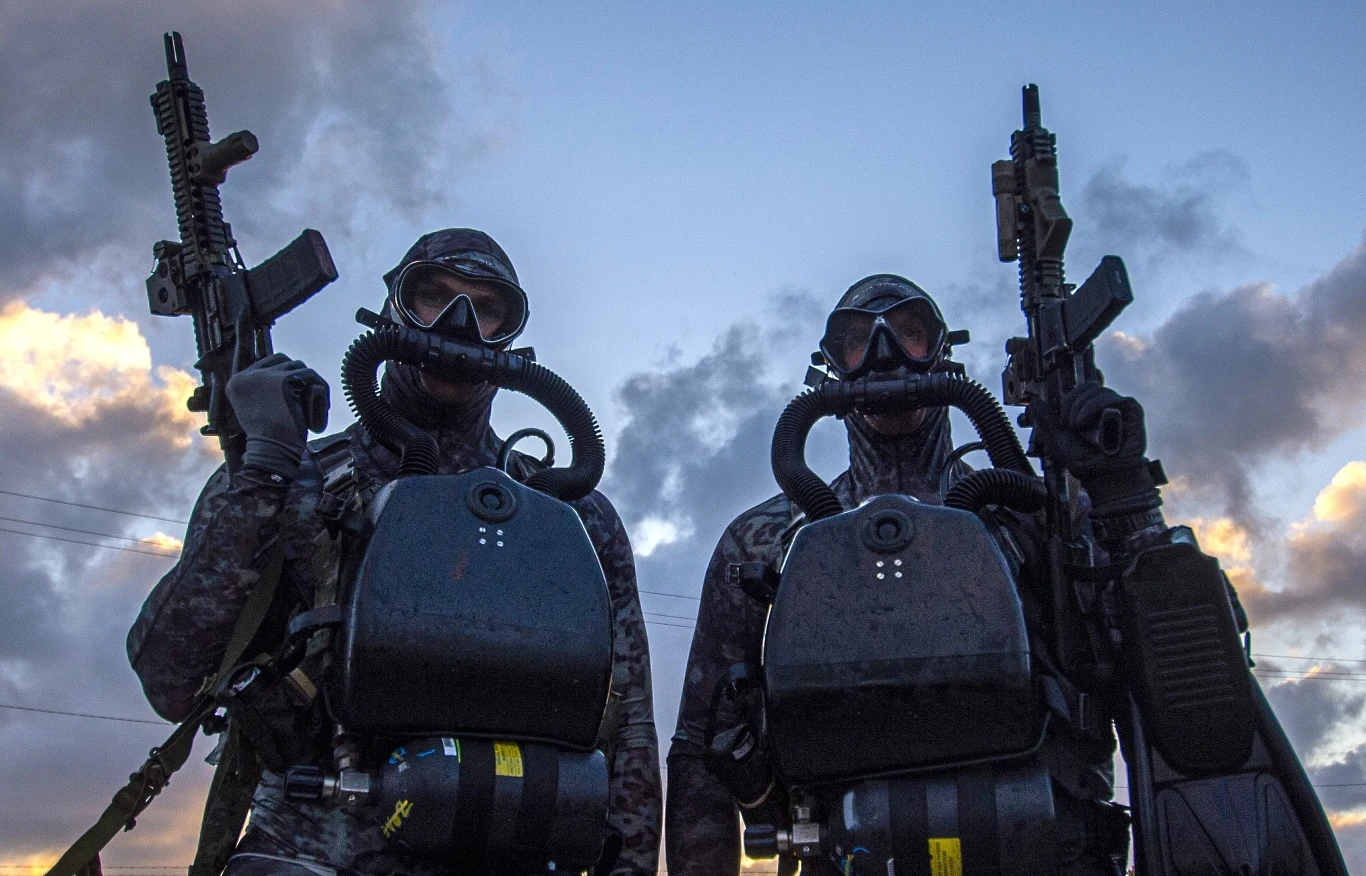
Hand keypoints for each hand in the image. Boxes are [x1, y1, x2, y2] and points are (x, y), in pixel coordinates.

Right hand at [226, 353, 329, 478]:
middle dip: (299, 375)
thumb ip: (263, 393)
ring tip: (317, 405)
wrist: (272, 451)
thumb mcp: (257, 411)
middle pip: (283, 360)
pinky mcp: (285, 380)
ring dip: (312, 384)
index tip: (298, 392)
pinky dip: (321, 393)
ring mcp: (265, 376)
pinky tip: (322, 409)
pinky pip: (311, 378)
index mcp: (236, 383)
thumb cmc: (268, 439)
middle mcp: (247, 375)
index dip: (285, 374)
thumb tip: (284, 375)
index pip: (265, 364)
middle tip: (310, 395)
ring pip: (299, 368)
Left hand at [1028, 381, 1158, 517]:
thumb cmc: (1086, 462)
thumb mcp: (1058, 440)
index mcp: (1090, 411)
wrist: (1106, 478)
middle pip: (1086, 387)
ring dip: (1080, 407)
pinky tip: (1085, 422)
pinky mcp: (1131, 410)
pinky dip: (1093, 407)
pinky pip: (1110, 398)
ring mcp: (1119, 407)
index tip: (1061, 421)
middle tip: (1067, 424)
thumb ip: (1047, 421)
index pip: (1079, 391)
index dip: (1067, 400)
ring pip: (1096, 390)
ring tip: (1077, 427)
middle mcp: (1105, 407)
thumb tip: (1035, 402)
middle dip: (1070, 403)